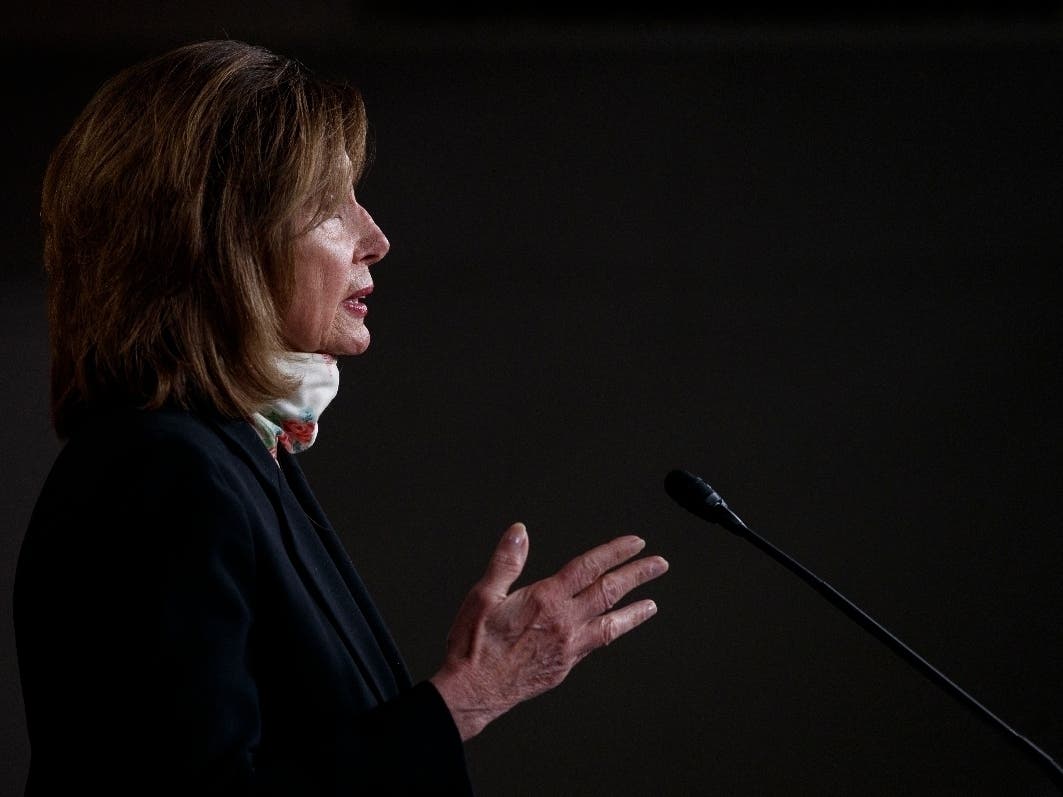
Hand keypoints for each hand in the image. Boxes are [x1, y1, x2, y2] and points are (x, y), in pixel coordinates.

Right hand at [429, 522, 668, 739]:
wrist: (473, 691)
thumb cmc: (474, 645)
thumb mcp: (483, 595)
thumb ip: (507, 561)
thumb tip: (520, 533)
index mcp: (545, 599)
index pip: (588, 568)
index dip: (614, 552)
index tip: (635, 544)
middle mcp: (564, 623)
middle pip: (609, 592)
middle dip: (637, 575)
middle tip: (659, 565)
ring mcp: (568, 647)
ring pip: (611, 624)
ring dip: (635, 611)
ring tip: (652, 604)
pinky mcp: (565, 666)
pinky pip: (596, 645)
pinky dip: (611, 633)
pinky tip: (614, 630)